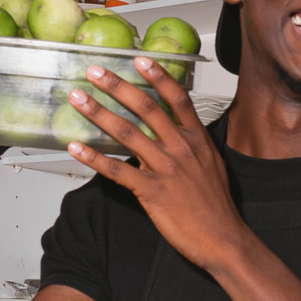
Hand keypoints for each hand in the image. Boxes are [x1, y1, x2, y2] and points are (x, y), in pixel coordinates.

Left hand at [63, 58, 252, 271]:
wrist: (224, 239)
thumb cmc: (217, 207)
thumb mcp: (212, 167)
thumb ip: (193, 147)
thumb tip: (178, 135)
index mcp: (197, 141)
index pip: (177, 100)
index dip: (158, 77)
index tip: (140, 60)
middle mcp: (181, 149)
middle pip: (146, 108)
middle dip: (117, 86)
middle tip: (95, 72)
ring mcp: (166, 169)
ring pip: (127, 133)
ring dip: (98, 113)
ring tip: (78, 99)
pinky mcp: (152, 191)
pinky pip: (117, 170)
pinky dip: (94, 158)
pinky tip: (77, 148)